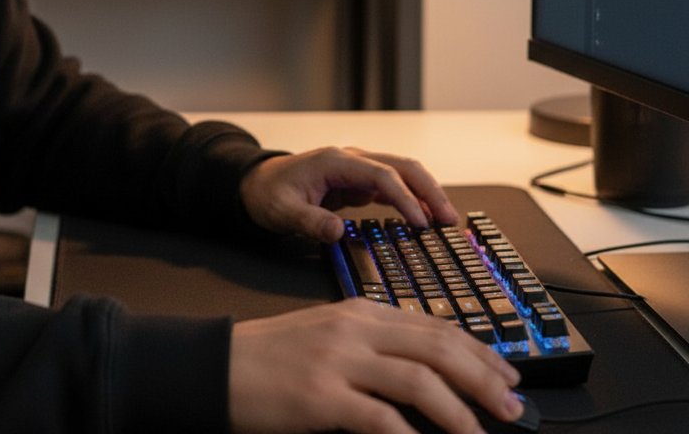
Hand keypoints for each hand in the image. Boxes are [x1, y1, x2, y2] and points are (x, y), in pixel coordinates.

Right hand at [229, 297, 523, 433]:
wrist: (217, 364)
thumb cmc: (271, 356)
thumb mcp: (326, 335)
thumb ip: (371, 345)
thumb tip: (424, 371)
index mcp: (358, 312)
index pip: (432, 325)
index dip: (477, 350)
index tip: (506, 374)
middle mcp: (354, 329)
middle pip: (435, 347)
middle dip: (482, 377)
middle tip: (513, 405)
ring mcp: (338, 360)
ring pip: (419, 380)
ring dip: (460, 412)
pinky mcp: (321, 396)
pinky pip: (380, 419)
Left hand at [239, 147, 459, 243]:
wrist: (258, 183)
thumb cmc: (269, 194)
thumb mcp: (283, 211)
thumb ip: (309, 222)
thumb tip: (336, 232)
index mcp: (335, 161)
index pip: (381, 175)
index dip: (404, 197)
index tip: (421, 223)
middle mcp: (352, 159)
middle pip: (401, 167)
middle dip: (429, 190)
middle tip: (450, 220)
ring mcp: (358, 169)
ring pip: (402, 174)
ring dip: (426, 194)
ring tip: (447, 221)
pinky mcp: (359, 182)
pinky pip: (393, 187)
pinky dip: (412, 200)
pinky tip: (425, 219)